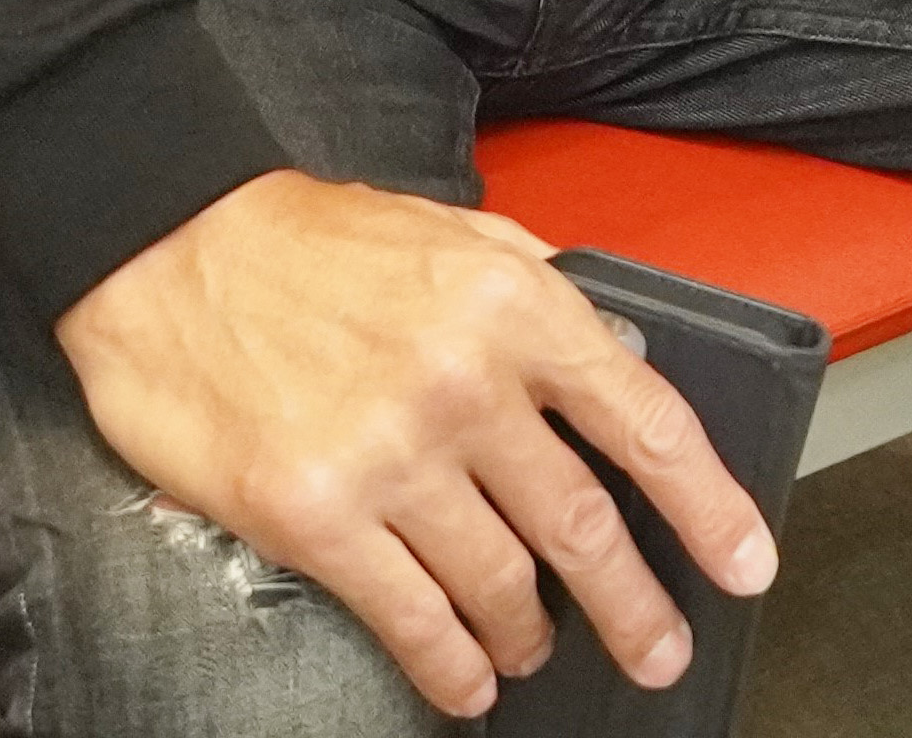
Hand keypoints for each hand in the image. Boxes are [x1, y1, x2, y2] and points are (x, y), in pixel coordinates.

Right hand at [50, 171, 777, 717]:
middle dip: (637, 606)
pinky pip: (412, 620)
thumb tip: (614, 364)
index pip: (644, 422)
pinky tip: (468, 681)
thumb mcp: (451, 231)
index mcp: (514, 304)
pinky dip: (453, 666)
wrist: (164, 247)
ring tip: (537, 652)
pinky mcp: (315, 517)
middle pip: (584, 527)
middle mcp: (464, 384)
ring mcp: (390, 456)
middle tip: (661, 648)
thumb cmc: (307, 239)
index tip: (747, 561)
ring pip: (503, 587)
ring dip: (532, 638)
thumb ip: (538, 292)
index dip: (709, 505)